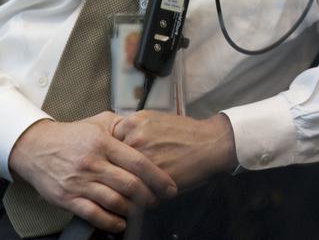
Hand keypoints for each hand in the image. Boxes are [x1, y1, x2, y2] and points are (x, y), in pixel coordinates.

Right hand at [8, 114, 177, 233]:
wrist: (36, 148)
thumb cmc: (71, 136)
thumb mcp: (99, 122)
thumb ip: (123, 126)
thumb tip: (147, 130)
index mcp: (104, 143)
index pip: (138, 162)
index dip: (158, 177)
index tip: (169, 186)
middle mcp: (93, 163)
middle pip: (130, 185)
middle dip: (150, 197)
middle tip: (159, 200)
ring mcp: (80, 182)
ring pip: (114, 201)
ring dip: (133, 210)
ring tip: (141, 211)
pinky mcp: (68, 198)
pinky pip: (94, 214)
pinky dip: (111, 221)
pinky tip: (121, 222)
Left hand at [113, 111, 237, 190]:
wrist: (210, 143)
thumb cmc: (184, 132)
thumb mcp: (154, 119)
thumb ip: (131, 129)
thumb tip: (113, 144)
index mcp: (132, 123)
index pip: (108, 147)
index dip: (113, 159)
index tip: (116, 165)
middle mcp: (135, 139)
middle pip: (113, 165)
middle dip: (118, 176)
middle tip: (124, 181)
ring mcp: (145, 159)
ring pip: (124, 182)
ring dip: (128, 190)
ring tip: (136, 192)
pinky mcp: (155, 178)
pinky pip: (138, 193)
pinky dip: (141, 199)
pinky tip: (149, 195)